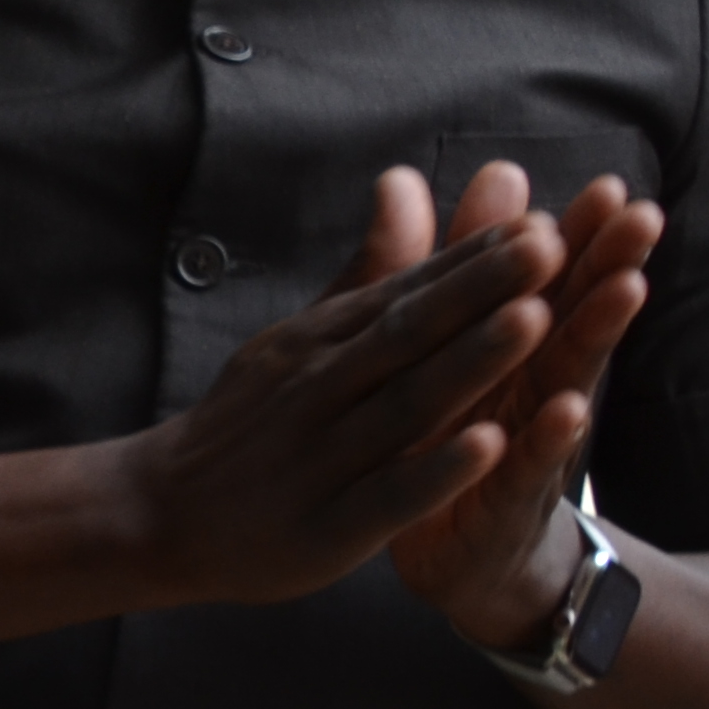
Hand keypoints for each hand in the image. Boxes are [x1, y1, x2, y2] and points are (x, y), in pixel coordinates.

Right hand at [122, 167, 566, 607]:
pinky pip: (389, 494)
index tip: (542, 224)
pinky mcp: (328, 527)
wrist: (159, 514)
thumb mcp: (297, 337)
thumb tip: (405, 181)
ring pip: (407, 404)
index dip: (474, 261)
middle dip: (482, 291)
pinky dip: (438, 470)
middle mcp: (321, 388)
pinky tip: (489, 446)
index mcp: (320, 341)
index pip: (407, 292)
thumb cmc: (249, 423)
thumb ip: (368, 270)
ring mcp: (324, 458)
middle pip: (411, 335)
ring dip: (470, 363)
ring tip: (534, 321)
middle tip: (550, 247)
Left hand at [386, 166, 658, 649]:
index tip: (609, 185)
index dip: (579, 238)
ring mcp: (527, 446)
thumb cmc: (462, 440)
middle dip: (608, 266)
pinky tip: (567, 407)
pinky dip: (543, 438)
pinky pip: (526, 468)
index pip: (550, 284)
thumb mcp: (454, 356)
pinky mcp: (504, 503)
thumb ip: (465, 270)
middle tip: (642, 213)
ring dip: (595, 335)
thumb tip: (488, 178)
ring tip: (623, 287)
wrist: (459, 558)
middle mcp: (533, 391)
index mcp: (514, 351)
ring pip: (564, 382)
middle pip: (574, 319)